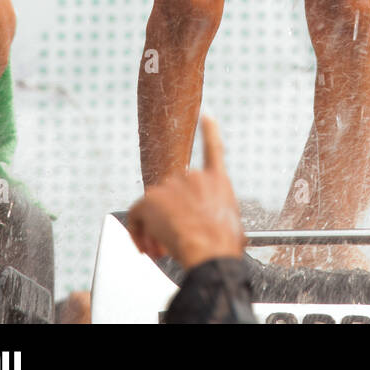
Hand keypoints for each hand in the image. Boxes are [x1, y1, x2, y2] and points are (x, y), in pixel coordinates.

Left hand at [127, 117, 245, 269]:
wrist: (210, 250)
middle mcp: (194, 176)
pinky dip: (136, 230)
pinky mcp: (152, 198)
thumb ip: (218, 215)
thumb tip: (213, 226)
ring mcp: (172, 184)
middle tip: (172, 243)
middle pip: (174, 193)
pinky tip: (144, 246)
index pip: (213, 148)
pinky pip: (136, 214)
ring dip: (155, 229)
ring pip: (155, 206)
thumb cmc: (223, 245)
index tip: (206, 118)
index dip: (209, 131)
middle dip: (172, 217)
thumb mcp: (232, 225)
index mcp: (217, 180)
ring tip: (162, 251)